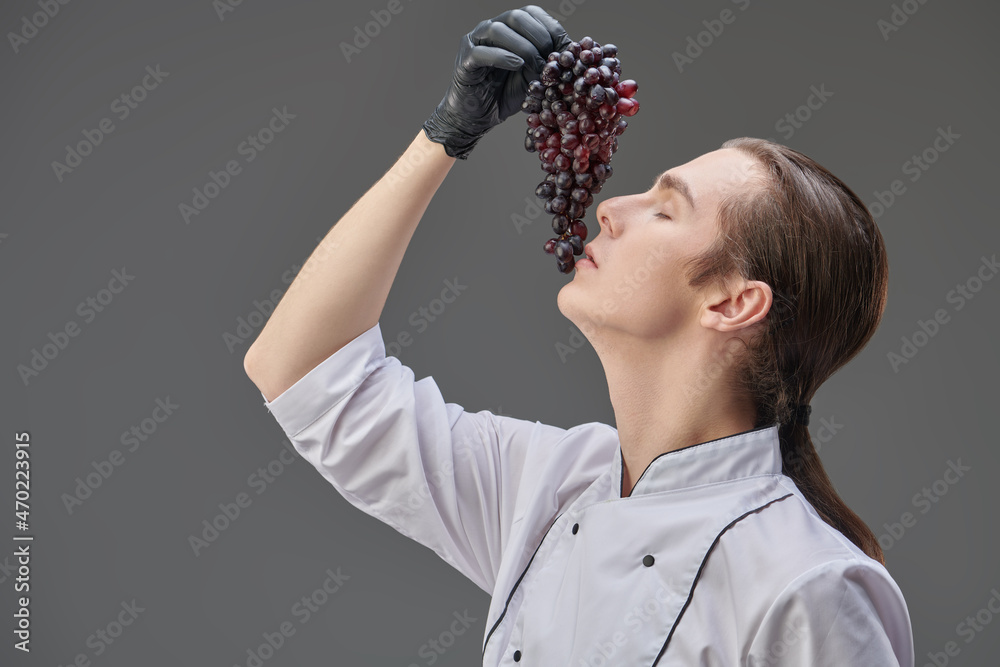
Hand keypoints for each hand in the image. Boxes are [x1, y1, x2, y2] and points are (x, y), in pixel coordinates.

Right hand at [423, 5, 572, 159]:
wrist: (479, 116)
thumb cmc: (506, 94)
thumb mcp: (535, 76)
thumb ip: (548, 62)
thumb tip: (572, 54)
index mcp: (510, 28)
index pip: (532, 13)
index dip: (550, 27)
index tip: (563, 49)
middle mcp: (491, 29)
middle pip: (516, 17)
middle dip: (538, 36)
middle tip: (548, 59)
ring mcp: (475, 42)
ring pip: (497, 29)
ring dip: (522, 46)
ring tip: (533, 65)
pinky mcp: (465, 60)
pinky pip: (482, 52)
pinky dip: (502, 57)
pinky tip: (517, 66)